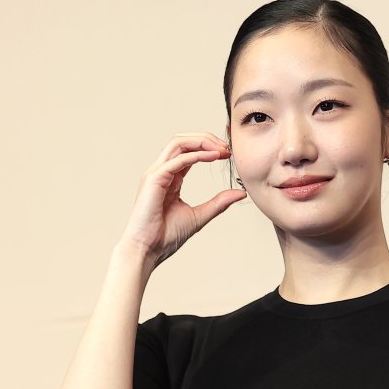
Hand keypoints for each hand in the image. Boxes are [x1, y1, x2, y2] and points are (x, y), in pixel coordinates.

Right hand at [119, 132, 245, 267]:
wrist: (148, 249)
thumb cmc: (166, 236)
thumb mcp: (200, 215)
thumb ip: (219, 203)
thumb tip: (240, 193)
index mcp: (170, 178)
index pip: (188, 152)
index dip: (209, 148)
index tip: (227, 154)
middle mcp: (162, 171)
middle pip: (183, 141)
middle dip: (206, 139)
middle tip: (227, 147)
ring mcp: (156, 173)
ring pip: (178, 143)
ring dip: (202, 141)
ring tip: (222, 148)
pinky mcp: (154, 179)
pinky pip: (178, 159)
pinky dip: (197, 155)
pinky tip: (213, 156)